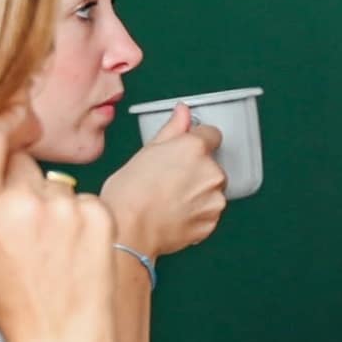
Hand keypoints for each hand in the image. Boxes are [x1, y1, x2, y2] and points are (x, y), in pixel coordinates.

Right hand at [0, 126, 117, 341]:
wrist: (62, 336)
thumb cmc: (13, 304)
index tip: (2, 129)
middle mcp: (24, 205)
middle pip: (22, 161)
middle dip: (19, 180)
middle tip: (23, 218)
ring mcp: (66, 209)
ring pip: (55, 182)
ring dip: (51, 202)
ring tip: (50, 244)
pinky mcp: (100, 215)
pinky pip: (85, 199)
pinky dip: (80, 217)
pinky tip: (72, 247)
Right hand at [99, 103, 227, 260]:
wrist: (127, 230)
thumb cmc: (129, 192)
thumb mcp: (146, 151)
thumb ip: (172, 129)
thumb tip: (183, 111)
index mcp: (195, 148)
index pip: (212, 134)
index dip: (196, 142)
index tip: (185, 151)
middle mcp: (211, 172)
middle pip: (211, 165)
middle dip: (196, 170)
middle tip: (168, 180)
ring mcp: (214, 199)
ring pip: (211, 190)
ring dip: (197, 193)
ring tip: (168, 200)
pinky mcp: (211, 223)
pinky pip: (208, 214)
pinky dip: (195, 214)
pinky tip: (173, 214)